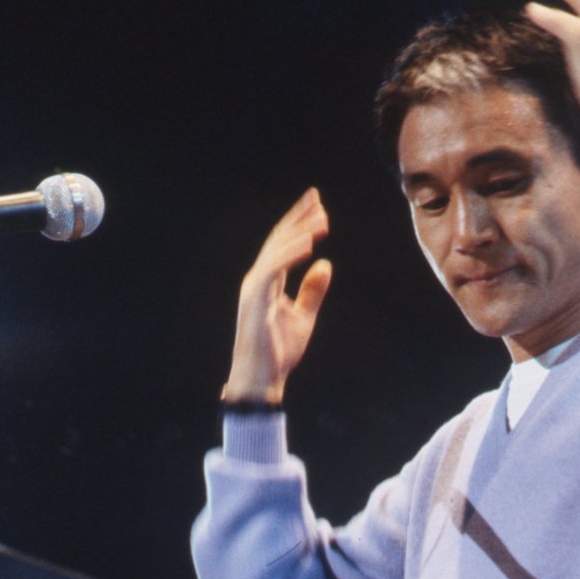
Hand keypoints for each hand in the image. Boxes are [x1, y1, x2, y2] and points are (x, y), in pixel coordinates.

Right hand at [224, 187, 332, 404]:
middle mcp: (258, 280)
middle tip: (318, 200)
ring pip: (276, 251)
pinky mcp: (255, 300)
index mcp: (267, 282)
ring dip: (299, 233)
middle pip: (278, 241)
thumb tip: (325, 265)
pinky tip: (309, 245)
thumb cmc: (278, 353)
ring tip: (321, 219)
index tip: (317, 205)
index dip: (299, 223)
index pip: (283, 245)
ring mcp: (254, 289)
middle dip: (298, 219)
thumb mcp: (303, 317)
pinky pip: (273, 270)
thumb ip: (312, 291)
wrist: (261, 379)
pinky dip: (290, 255)